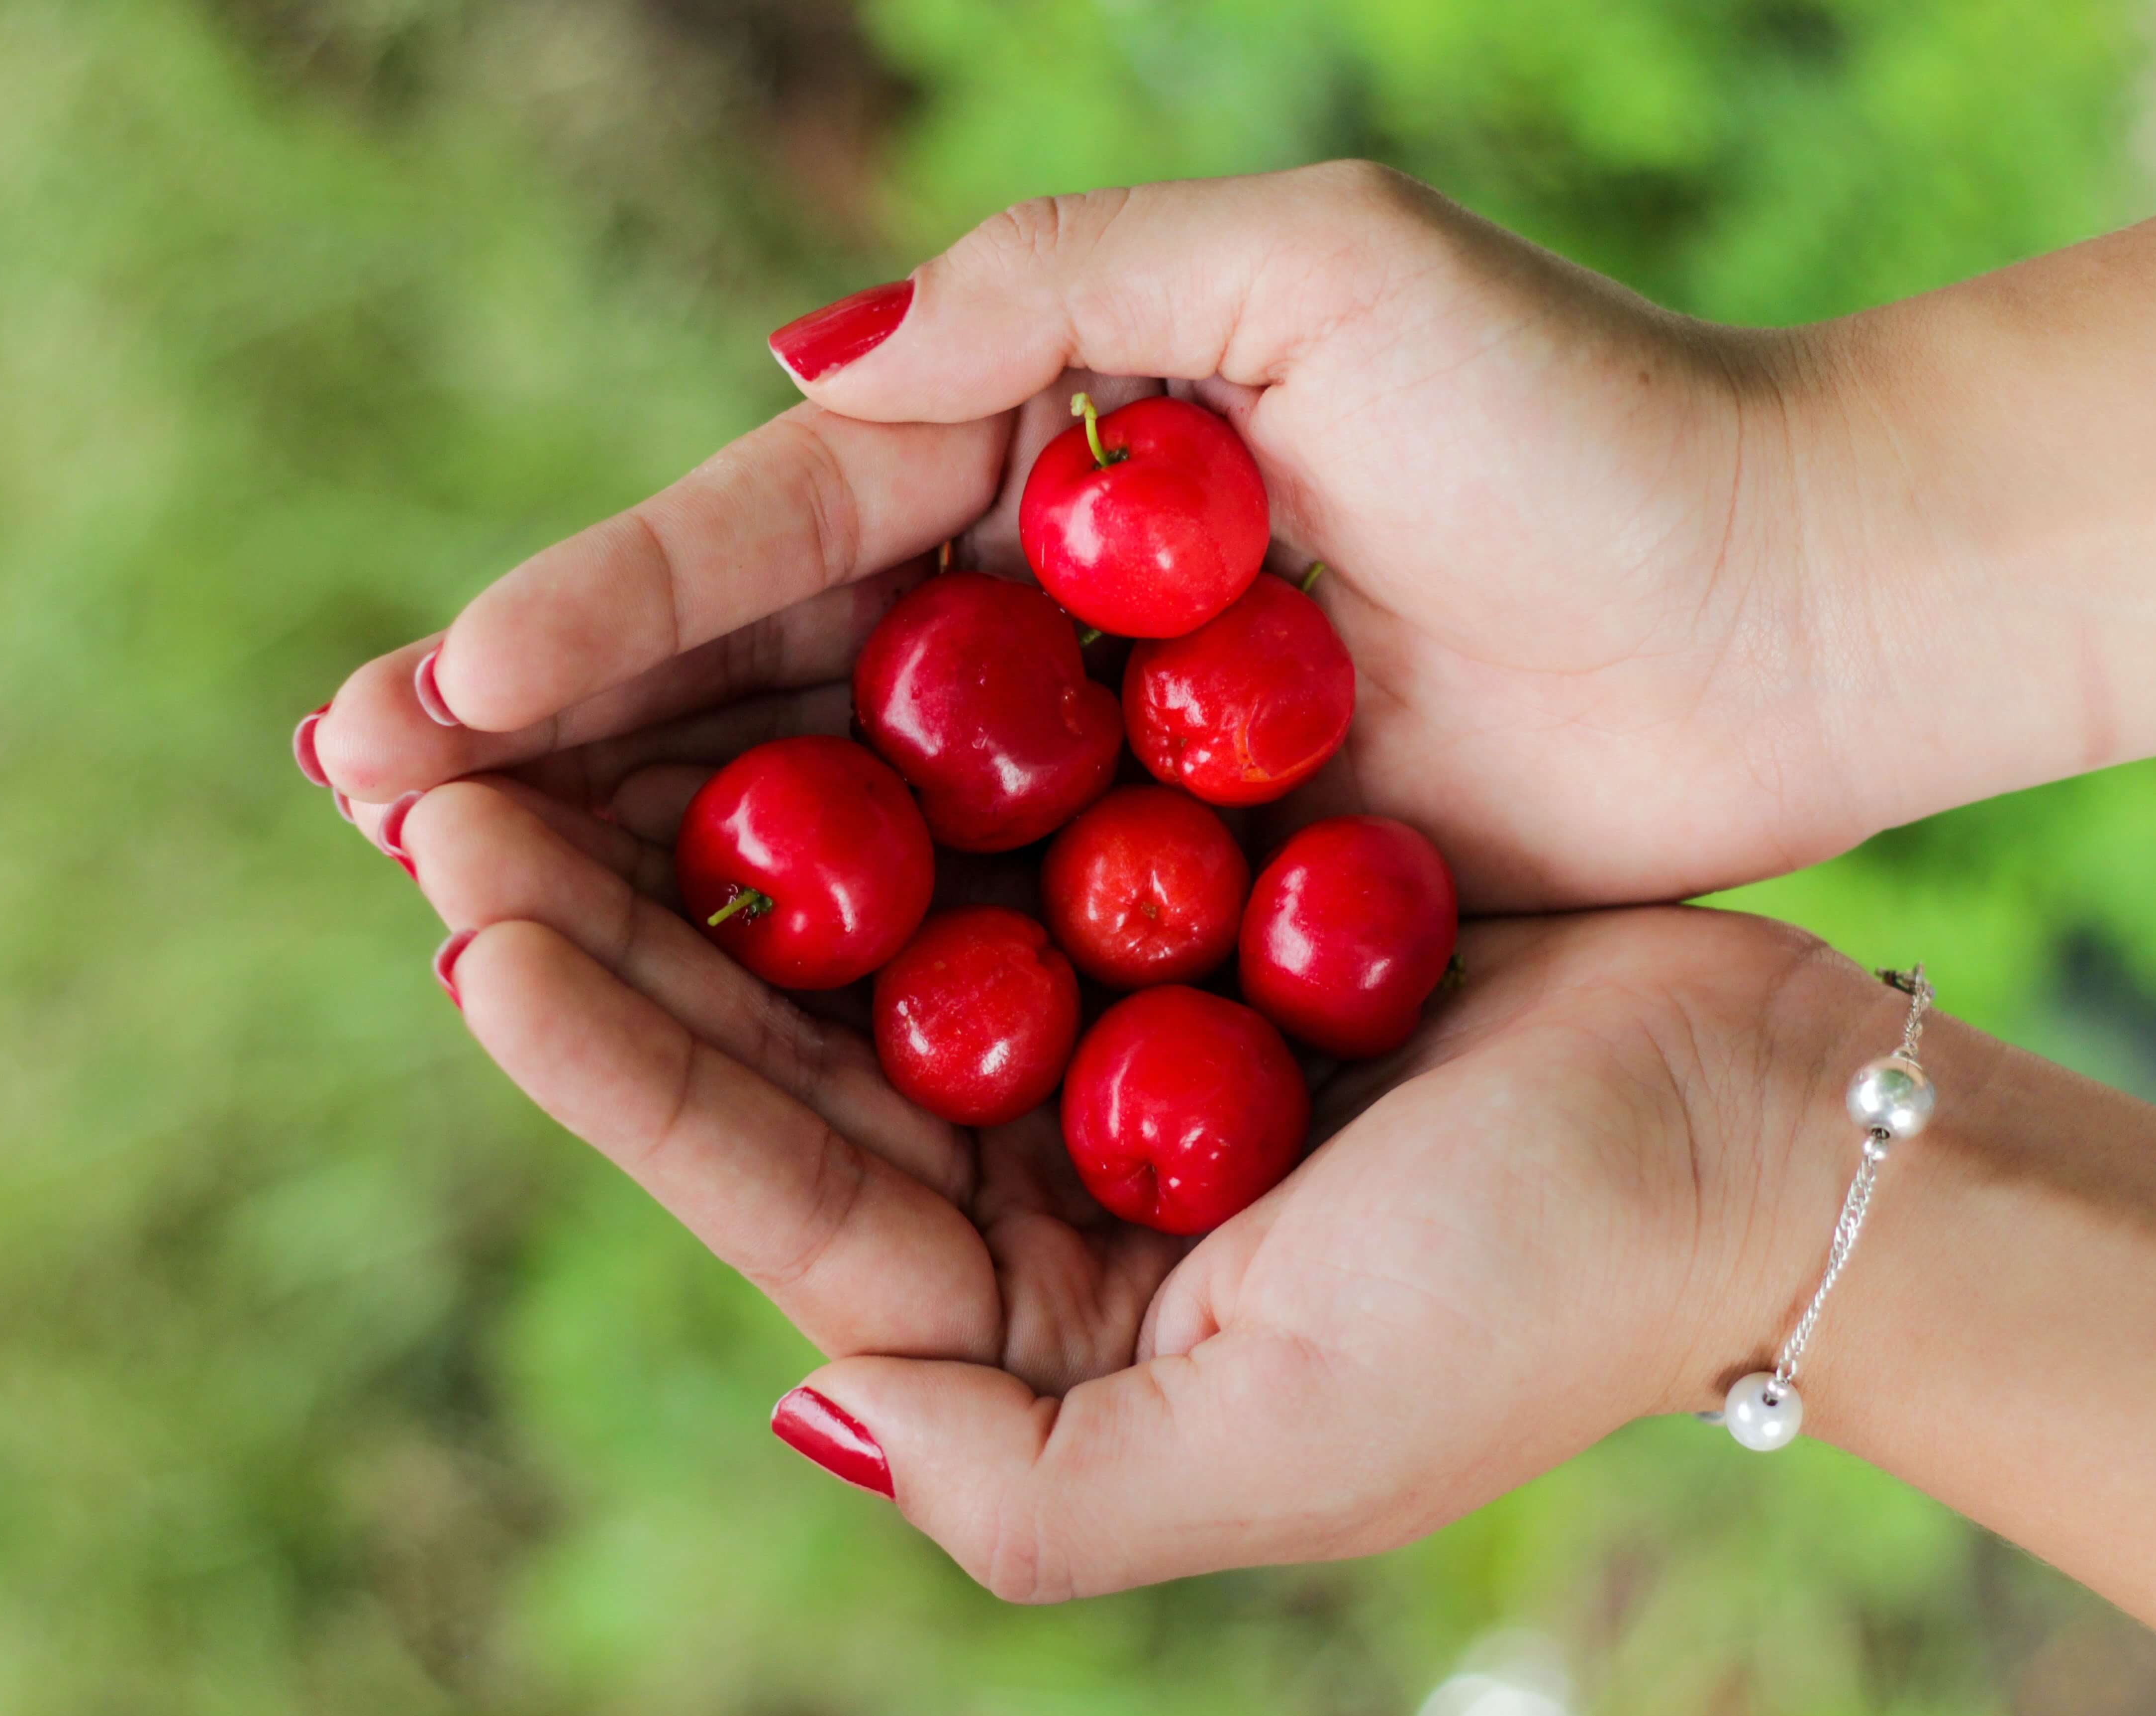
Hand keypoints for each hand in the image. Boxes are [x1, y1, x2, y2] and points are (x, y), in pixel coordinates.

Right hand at [306, 162, 1862, 910]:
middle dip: (560, 736)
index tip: (437, 685)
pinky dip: (826, 966)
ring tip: (457, 897)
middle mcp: (1036, 605)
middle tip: (362, 793)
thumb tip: (809, 365)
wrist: (1793, 605)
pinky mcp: (1170, 880)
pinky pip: (966, 931)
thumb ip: (1059, 291)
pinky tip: (680, 1004)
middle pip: (756, 678)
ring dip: (644, 857)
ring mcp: (1091, 757)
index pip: (776, 527)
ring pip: (826, 816)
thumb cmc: (1582, 418)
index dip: (598, 605)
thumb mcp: (1312, 272)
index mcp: (1046, 447)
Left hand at [382, 761, 1872, 1597]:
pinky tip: (754, 657)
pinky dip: (875, 747)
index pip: (772, 1183)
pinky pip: (988, 819)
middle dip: (599, 918)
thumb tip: (810, 1400)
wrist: (1753, 1138)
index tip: (470, 935)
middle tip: (425, 789)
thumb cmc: (1528, 1303)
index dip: (614, 1064)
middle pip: (775, 1036)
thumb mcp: (1265, 1454)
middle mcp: (1032, 1172)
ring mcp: (1094, 1029)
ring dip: (697, 817)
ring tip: (529, 713)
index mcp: (1024, 1316)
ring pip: (851, 914)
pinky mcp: (1171, 900)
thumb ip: (1024, 1490)